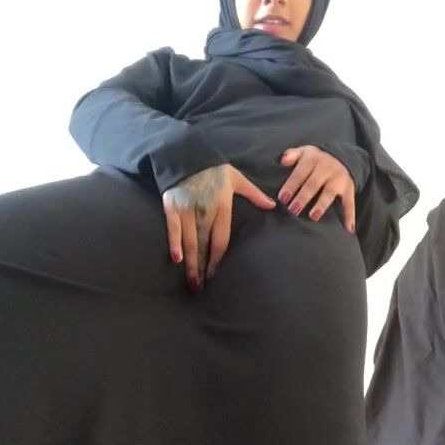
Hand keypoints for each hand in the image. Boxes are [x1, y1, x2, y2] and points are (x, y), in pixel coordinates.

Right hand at [163, 164, 277, 289]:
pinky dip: (174, 243)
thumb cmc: (214, 169)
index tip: (217, 276)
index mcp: (222, 208)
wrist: (186, 155)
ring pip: (189, 242)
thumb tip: (273, 205)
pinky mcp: (171, 207)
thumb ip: (254, 194)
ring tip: (192, 282)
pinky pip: (173, 229)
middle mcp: (205, 212)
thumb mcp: (237, 179)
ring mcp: (187, 210)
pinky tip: (176, 260)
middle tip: (202, 288)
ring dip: (190, 263)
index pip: (221, 240)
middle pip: (205, 246)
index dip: (218, 260)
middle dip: (203, 268)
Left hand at [278, 145, 356, 233]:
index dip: (291, 186)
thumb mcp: (304, 151)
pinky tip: (348, 229)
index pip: (300, 173)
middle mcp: (328, 168)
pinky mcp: (349, 188)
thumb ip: (292, 155)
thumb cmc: (316, 159)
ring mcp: (340, 179)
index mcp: (314, 159)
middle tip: (293, 210)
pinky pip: (350, 203)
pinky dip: (350, 216)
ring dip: (322, 205)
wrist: (341, 157)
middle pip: (314, 184)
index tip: (282, 198)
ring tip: (313, 216)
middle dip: (303, 197)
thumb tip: (283, 161)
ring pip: (330, 192)